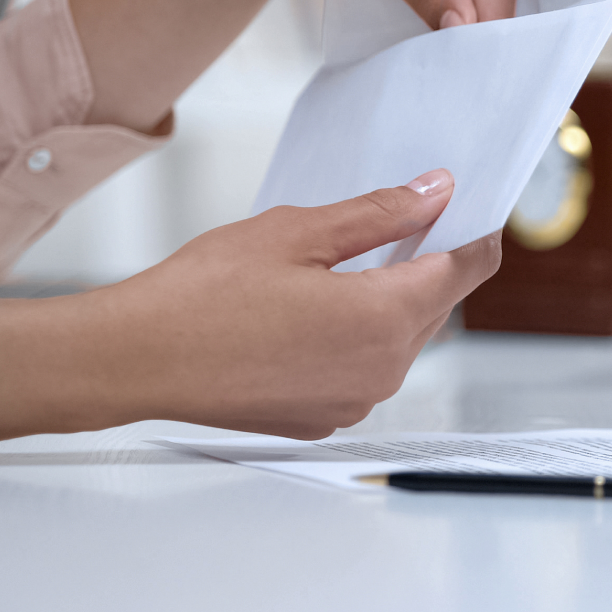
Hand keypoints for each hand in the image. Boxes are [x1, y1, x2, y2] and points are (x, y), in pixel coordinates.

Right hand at [0, 171, 500, 454]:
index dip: (476, 230)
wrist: (135, 360)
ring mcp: (354, 401)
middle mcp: (382, 370)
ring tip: (340, 261)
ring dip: (387, 298)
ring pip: (399, 338)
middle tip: (402, 214)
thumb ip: (378, 213)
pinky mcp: (322, 418)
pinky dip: (354, 335)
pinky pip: (362, 368)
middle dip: (427, 259)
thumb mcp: (298, 231)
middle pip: (434, 304)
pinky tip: (311, 306)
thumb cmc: (201, 297)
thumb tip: (434, 194)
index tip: (473, 204)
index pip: (466, 269)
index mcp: (385, 319)